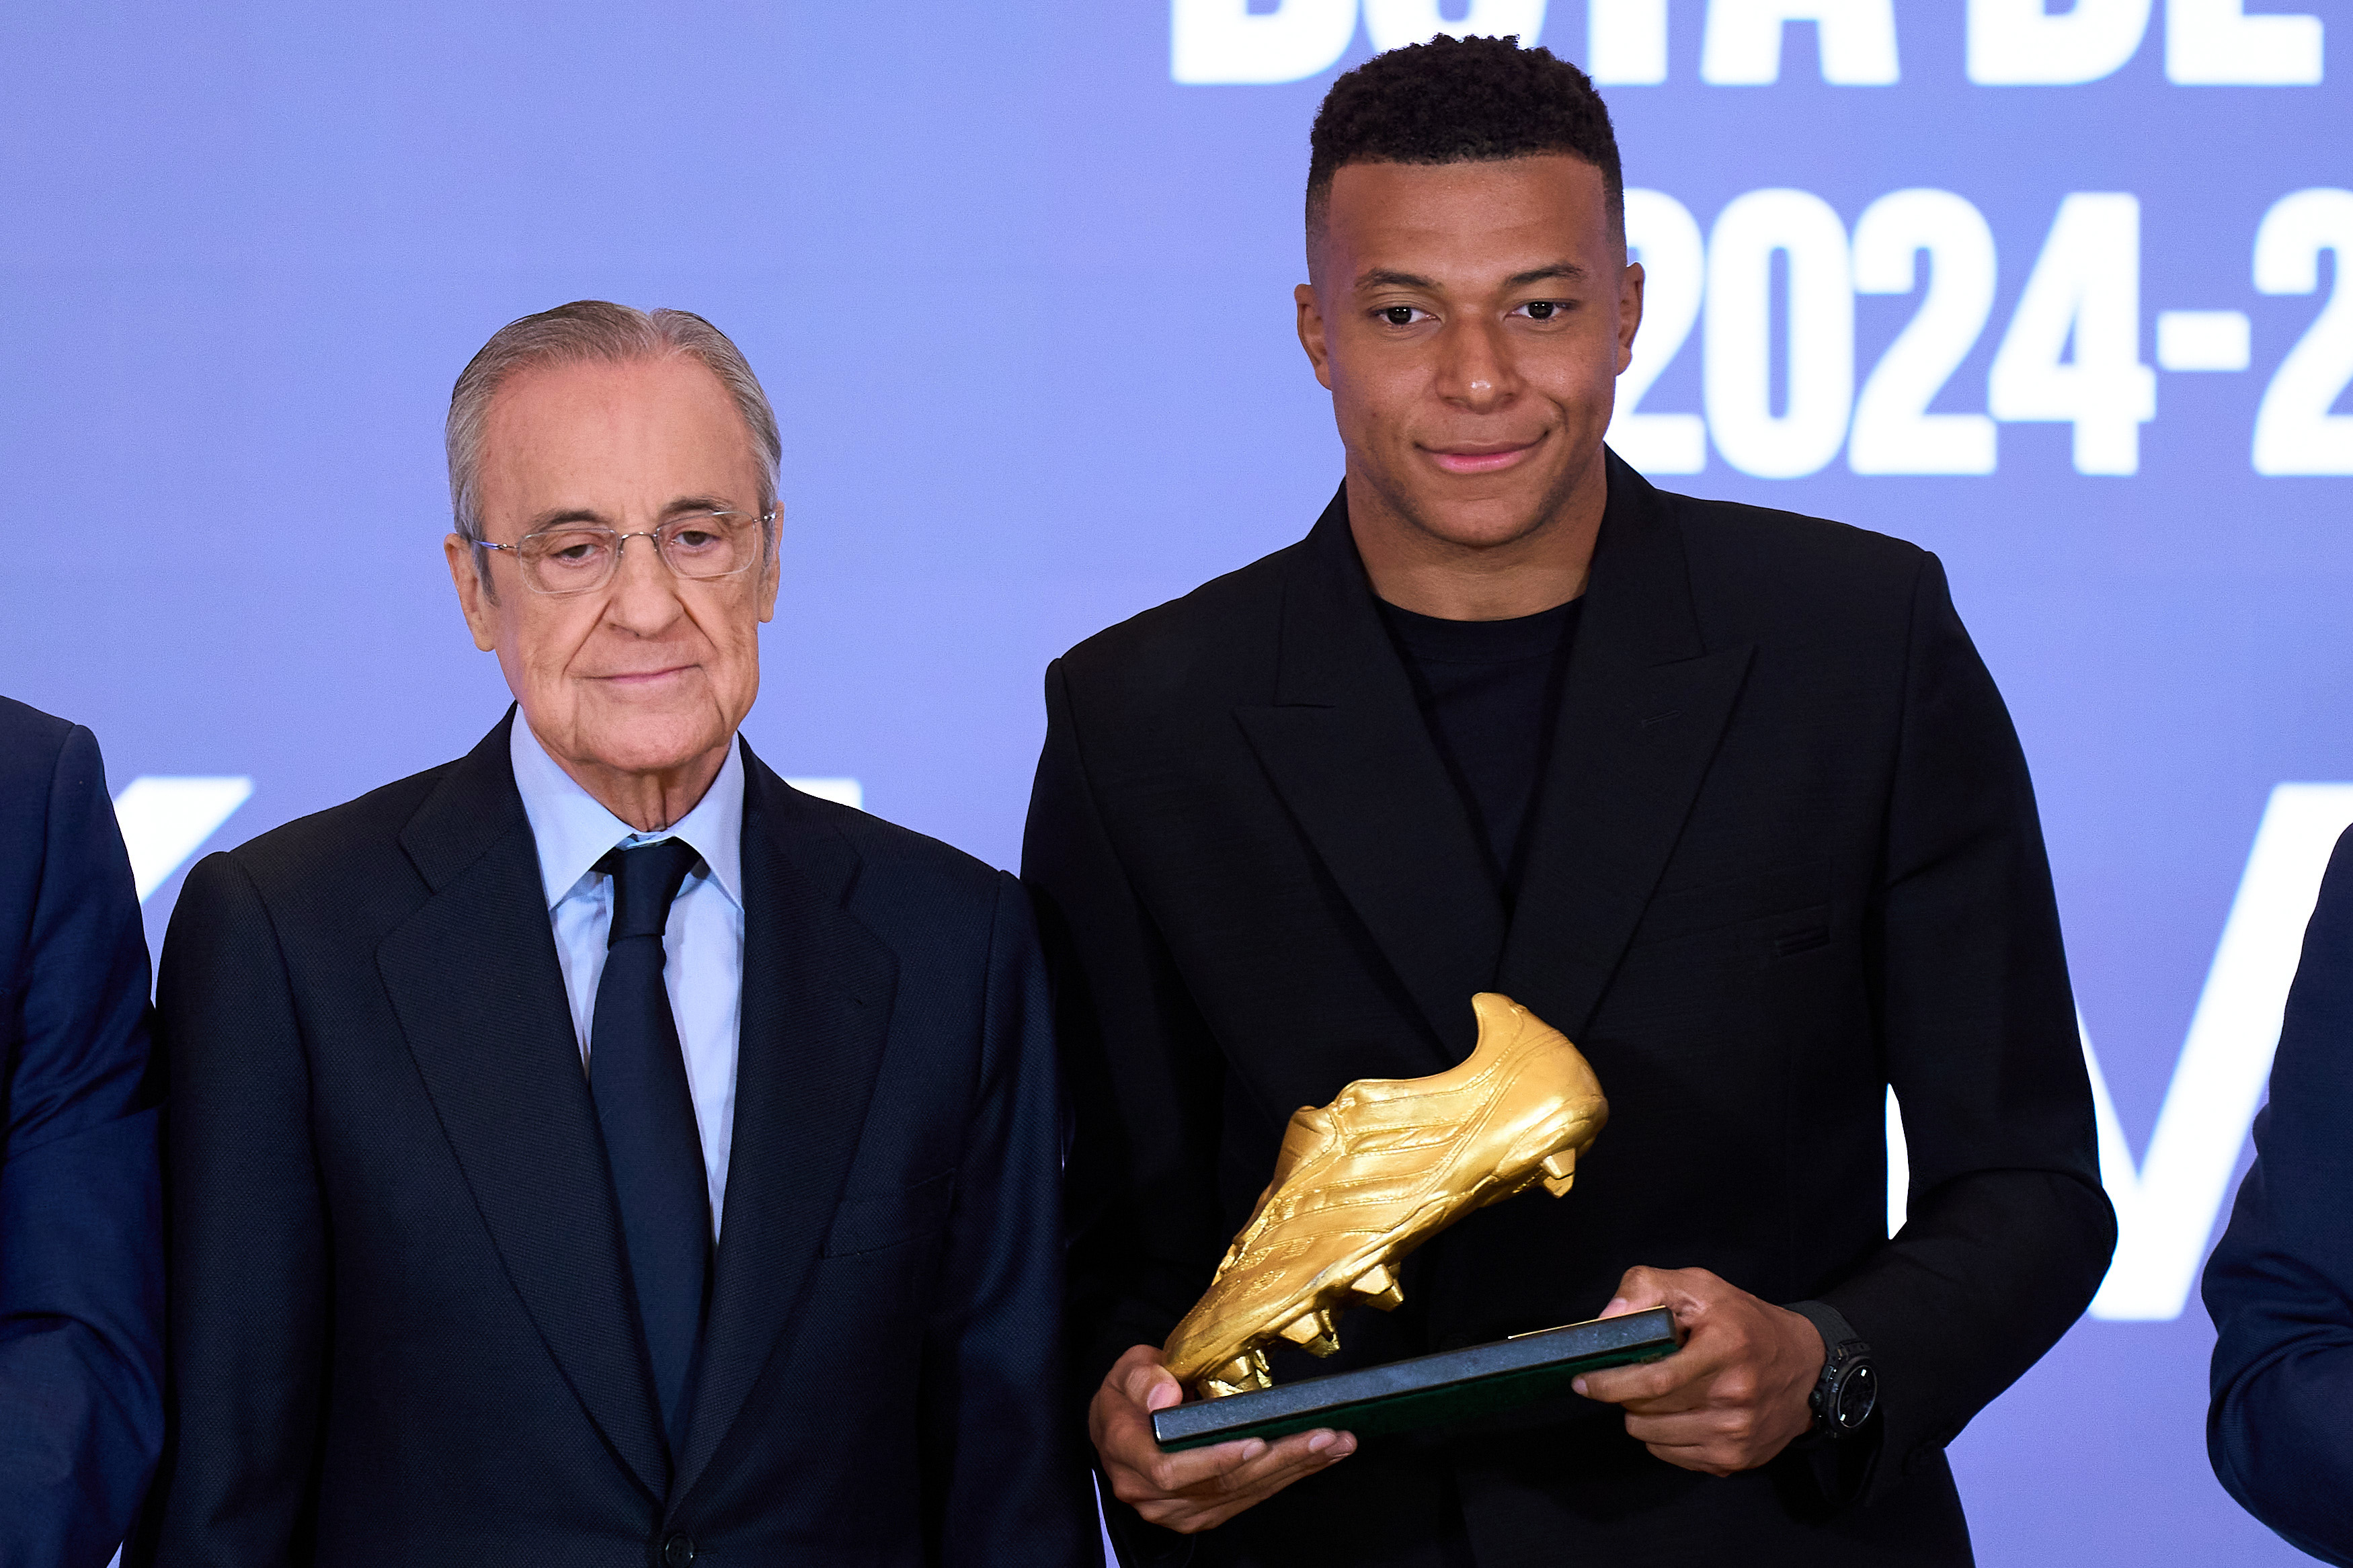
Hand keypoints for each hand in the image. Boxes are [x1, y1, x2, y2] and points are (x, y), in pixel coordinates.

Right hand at [1088, 1344, 1355, 1532]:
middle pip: (1220, 1484)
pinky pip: (1246, 1499)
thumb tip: (1164, 1395)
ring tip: (1334, 1444)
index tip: (1256, 1441)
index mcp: (1126, 1453)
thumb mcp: (1127, 1370)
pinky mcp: (1200, 1514)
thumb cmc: (1128, 1394)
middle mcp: (1149, 1493)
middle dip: (1279, 1459)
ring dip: (1293, 1469)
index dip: (1216, 1459)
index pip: (1170, 1469)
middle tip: (1324, 1436)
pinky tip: (1316, 1459)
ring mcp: (1176, 1509)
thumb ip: (1143, 1378)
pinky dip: (1285, 1478)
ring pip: (1240, 1494)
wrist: (1121, 1424)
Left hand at [1570, 1266, 1821, 1476]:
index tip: (1582, 1381)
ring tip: (1661, 1391)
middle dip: (1624, 1393)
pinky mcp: (1735, 1460)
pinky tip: (1681, 1410)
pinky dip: (1662, 1435)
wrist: (1807, 1367)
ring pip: (1652, 1437)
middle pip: (1646, 1411)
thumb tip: (1606, 1320)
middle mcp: (1734, 1398)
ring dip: (1642, 1415)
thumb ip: (1647, 1288)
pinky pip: (1671, 1455)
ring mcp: (1736, 1435)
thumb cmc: (1744, 1322)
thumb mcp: (1700, 1286)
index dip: (1610, 1383)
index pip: (1655, 1380)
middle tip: (1631, 1373)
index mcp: (1726, 1349)